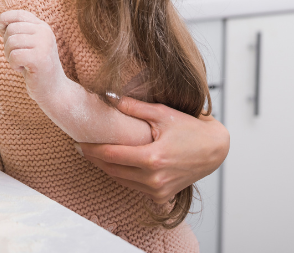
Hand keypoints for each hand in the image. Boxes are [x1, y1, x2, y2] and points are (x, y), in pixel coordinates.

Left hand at [0, 10, 65, 99]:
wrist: (53, 90)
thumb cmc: (36, 67)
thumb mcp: (27, 46)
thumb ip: (15, 33)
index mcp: (42, 27)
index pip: (19, 14)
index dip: (4, 18)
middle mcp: (45, 32)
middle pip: (11, 29)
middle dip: (7, 44)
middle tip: (16, 57)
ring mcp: (44, 44)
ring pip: (11, 42)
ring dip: (10, 56)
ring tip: (20, 63)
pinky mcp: (39, 58)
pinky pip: (14, 56)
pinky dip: (13, 65)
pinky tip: (23, 70)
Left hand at [77, 97, 229, 203]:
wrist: (215, 149)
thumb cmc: (191, 129)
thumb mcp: (162, 113)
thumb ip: (134, 107)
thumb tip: (109, 97)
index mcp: (153, 159)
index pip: (112, 155)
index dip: (92, 149)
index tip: (79, 142)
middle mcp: (154, 179)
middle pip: (112, 170)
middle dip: (94, 159)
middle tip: (81, 147)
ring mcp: (158, 190)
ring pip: (121, 181)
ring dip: (106, 168)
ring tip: (93, 154)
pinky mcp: (162, 195)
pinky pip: (133, 187)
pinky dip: (121, 176)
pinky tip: (114, 164)